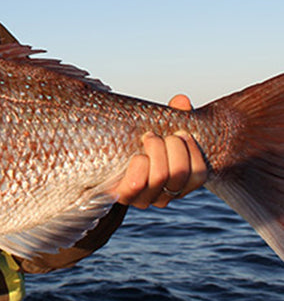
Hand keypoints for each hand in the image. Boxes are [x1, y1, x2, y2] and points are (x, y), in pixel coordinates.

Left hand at [116, 94, 206, 208]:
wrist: (101, 164)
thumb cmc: (135, 145)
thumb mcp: (157, 131)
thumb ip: (172, 118)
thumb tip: (181, 101)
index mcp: (179, 183)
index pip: (199, 174)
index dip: (193, 151)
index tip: (181, 133)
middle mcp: (165, 196)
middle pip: (180, 173)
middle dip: (172, 146)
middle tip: (157, 134)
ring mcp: (144, 198)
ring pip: (160, 177)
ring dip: (156, 150)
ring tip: (147, 137)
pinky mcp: (123, 196)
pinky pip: (136, 184)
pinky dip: (139, 166)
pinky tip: (137, 155)